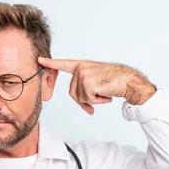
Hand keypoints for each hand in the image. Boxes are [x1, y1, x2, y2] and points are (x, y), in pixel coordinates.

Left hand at [38, 57, 156, 114]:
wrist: (129, 81)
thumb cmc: (115, 83)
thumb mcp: (97, 84)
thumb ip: (86, 90)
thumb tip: (86, 108)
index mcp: (82, 65)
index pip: (64, 64)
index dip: (51, 63)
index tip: (40, 60)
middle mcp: (81, 68)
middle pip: (73, 93)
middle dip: (86, 100)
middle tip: (101, 95)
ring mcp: (83, 74)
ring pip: (80, 98)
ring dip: (94, 100)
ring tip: (105, 91)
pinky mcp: (87, 82)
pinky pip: (87, 100)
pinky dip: (98, 101)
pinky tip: (106, 93)